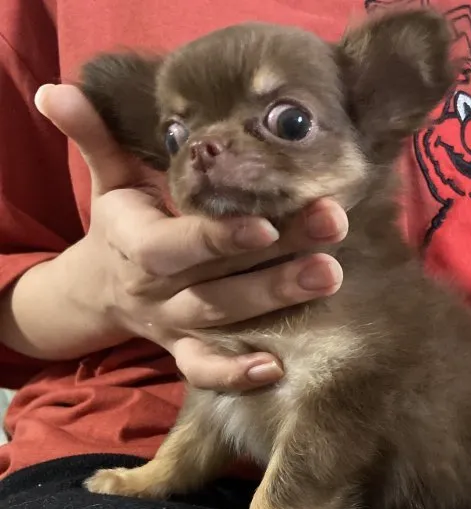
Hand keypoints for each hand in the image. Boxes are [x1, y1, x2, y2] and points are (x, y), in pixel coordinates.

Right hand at [35, 84, 347, 390]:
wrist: (101, 288)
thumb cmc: (121, 223)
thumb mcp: (107, 180)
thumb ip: (94, 137)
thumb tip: (60, 91)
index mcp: (133, 243)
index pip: (175, 245)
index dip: (218, 237)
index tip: (265, 222)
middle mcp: (156, 290)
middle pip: (217, 281)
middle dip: (276, 260)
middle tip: (331, 230)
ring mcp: (173, 325)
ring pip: (225, 319)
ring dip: (277, 300)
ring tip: (330, 276)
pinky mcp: (185, 349)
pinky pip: (203, 370)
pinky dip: (235, 375)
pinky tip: (278, 368)